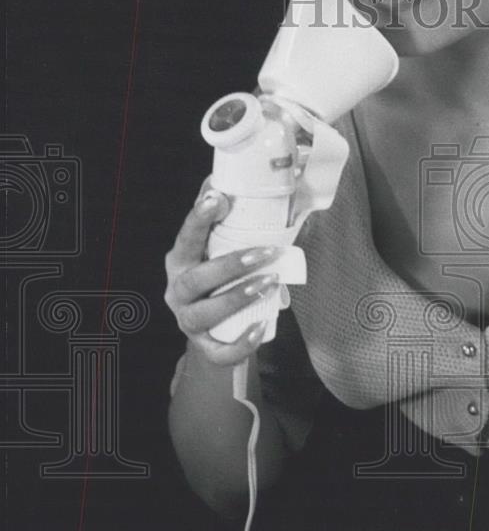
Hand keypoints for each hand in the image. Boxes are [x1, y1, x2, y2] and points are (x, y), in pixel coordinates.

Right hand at [164, 183, 280, 365]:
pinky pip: (219, 350)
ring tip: (269, 283)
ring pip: (204, 313)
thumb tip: (268, 179)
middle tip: (266, 252)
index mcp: (181, 263)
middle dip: (230, 264)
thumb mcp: (224, 253)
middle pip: (194, 279)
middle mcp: (178, 291)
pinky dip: (240, 342)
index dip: (199, 219)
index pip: (186, 238)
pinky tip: (259, 328)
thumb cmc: (223, 284)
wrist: (217, 336)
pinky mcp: (206, 348)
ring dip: (237, 297)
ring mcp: (188, 322)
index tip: (218, 198)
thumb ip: (237, 225)